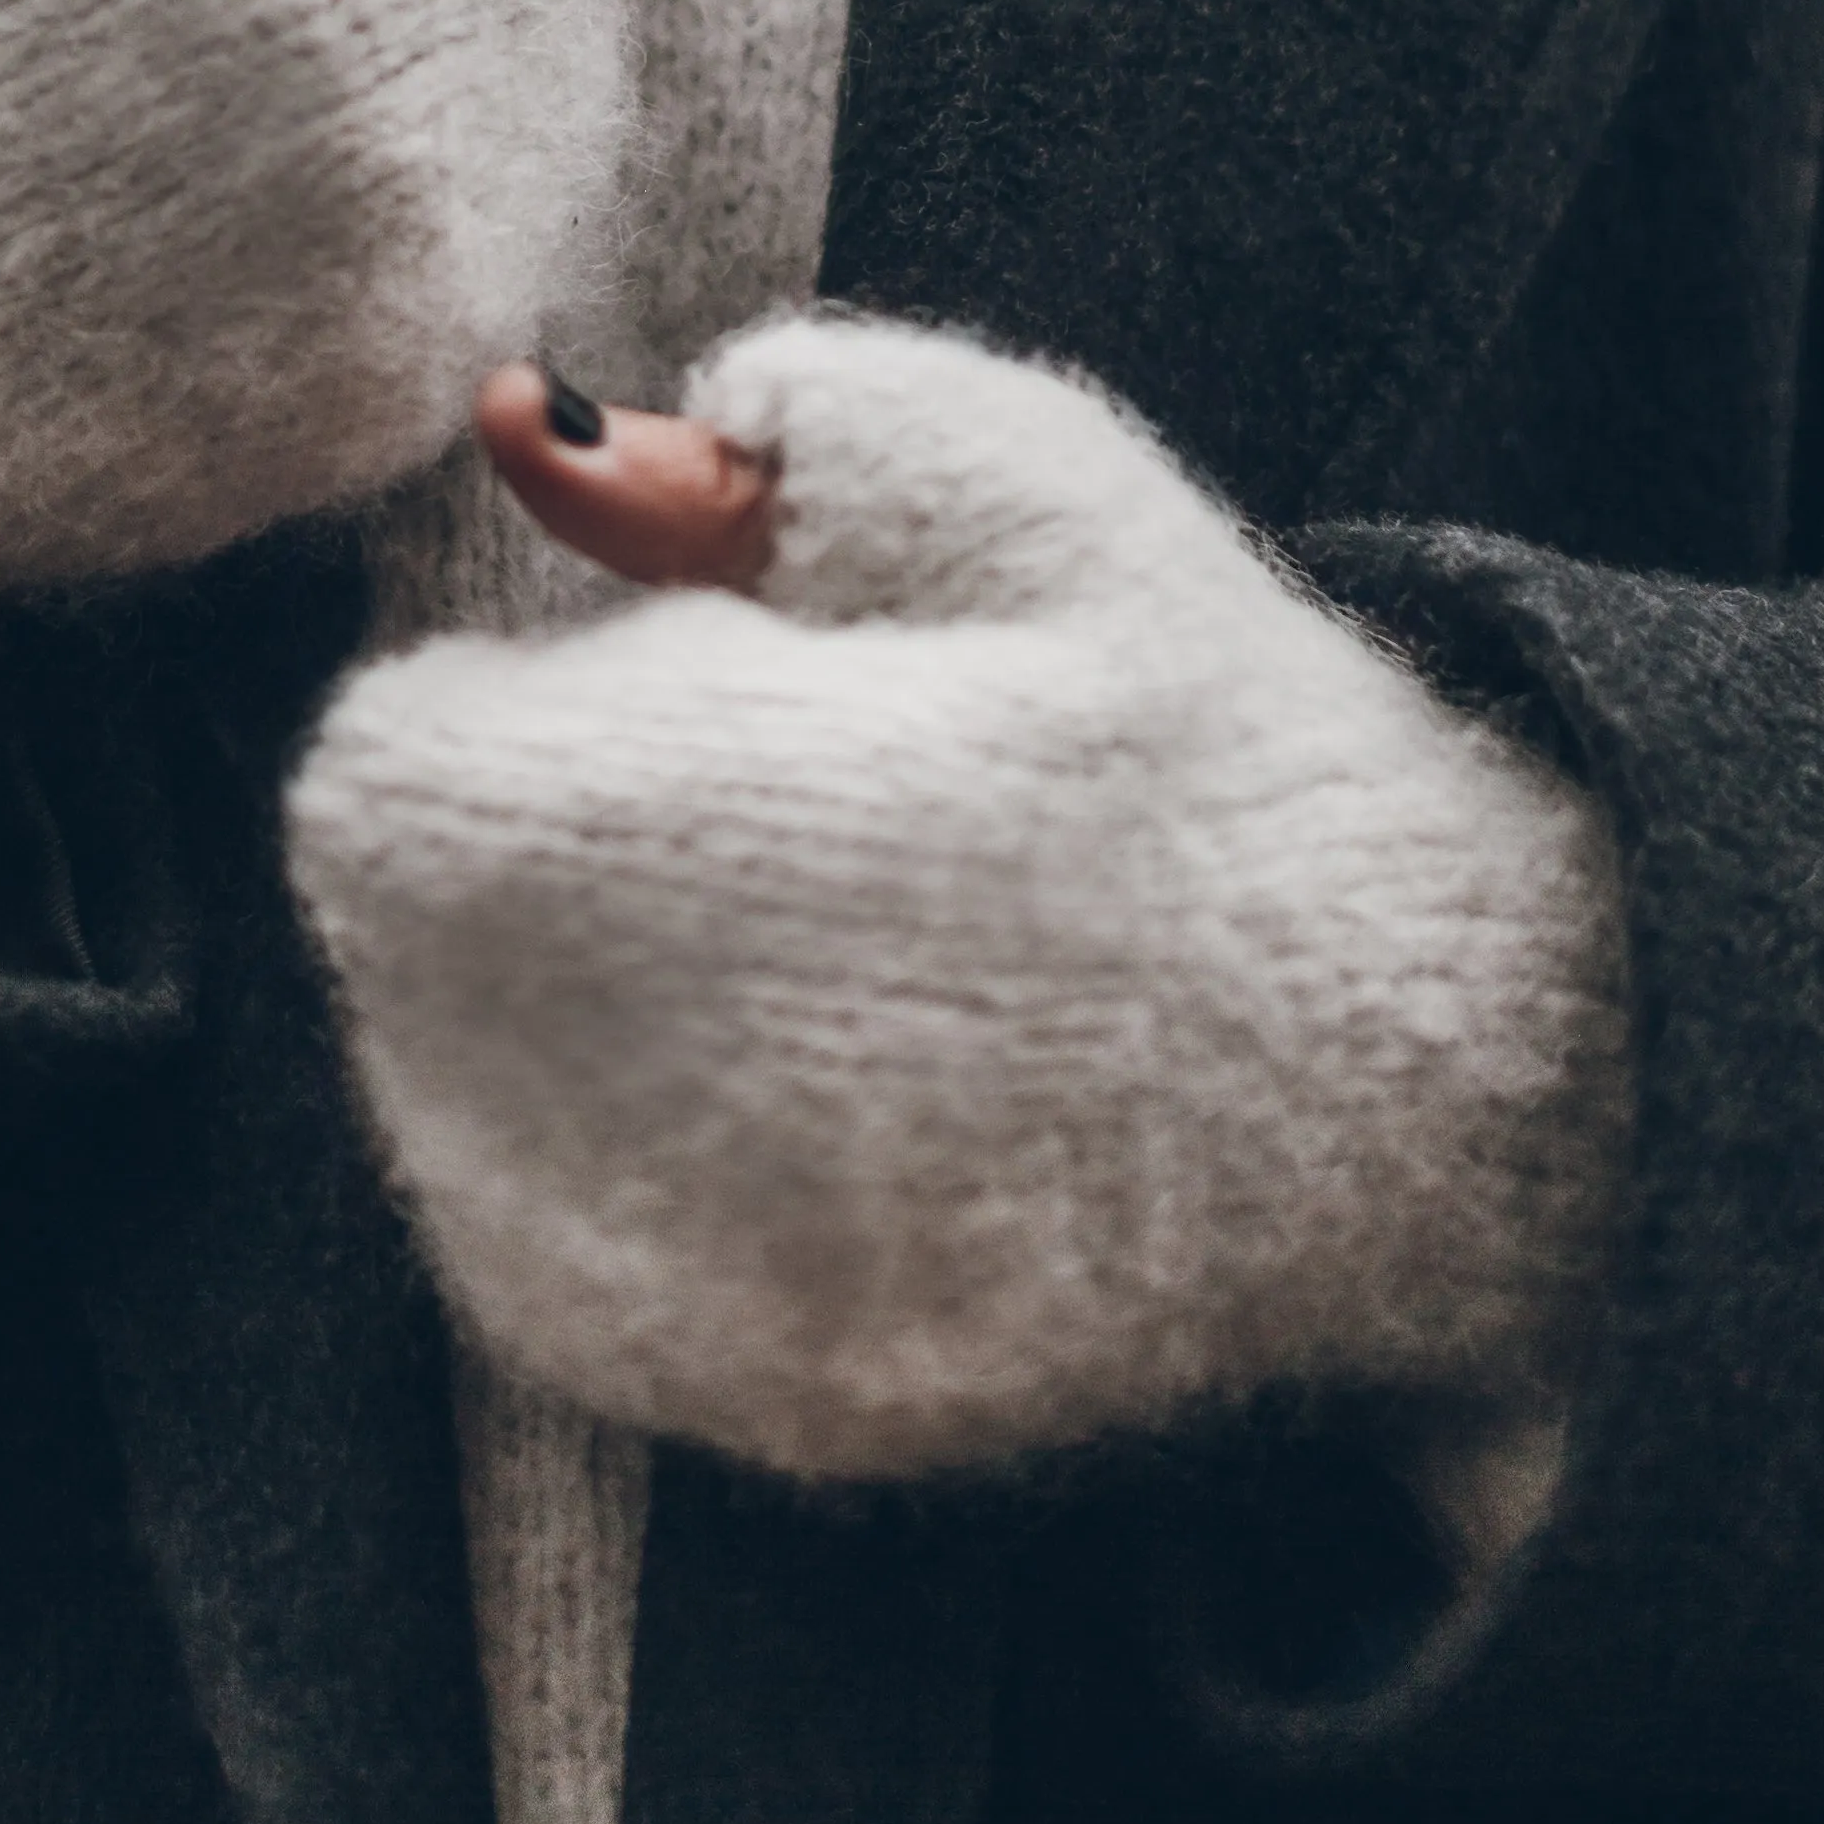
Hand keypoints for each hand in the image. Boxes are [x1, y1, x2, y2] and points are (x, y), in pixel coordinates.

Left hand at [288, 313, 1624, 1483]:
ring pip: (458, 1106)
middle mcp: (620, 1106)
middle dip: (521, 856)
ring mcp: (680, 1290)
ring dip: (555, 1010)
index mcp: (657, 849)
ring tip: (816, 956)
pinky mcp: (743, 1408)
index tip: (687, 694)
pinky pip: (571, 1257)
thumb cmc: (1215, 739)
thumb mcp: (1021, 481)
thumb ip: (776, 415)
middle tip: (758, 823)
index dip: (517, 712)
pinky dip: (638, 1167)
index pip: (380, 781)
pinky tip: (838, 1097)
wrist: (1443, 1073)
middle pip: (397, 947)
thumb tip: (545, 427)